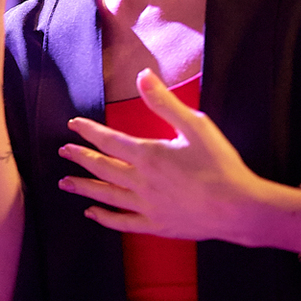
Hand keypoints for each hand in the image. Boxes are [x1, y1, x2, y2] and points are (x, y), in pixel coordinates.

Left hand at [59, 69, 281, 246]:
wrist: (238, 208)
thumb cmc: (220, 165)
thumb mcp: (195, 125)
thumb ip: (164, 102)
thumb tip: (143, 75)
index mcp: (149, 155)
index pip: (109, 140)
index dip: (89, 132)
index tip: (73, 125)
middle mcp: (141, 181)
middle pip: (102, 167)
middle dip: (80, 158)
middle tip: (63, 152)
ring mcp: (146, 206)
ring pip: (106, 195)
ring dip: (84, 187)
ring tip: (65, 183)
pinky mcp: (155, 225)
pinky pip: (122, 222)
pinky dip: (104, 218)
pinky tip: (92, 213)